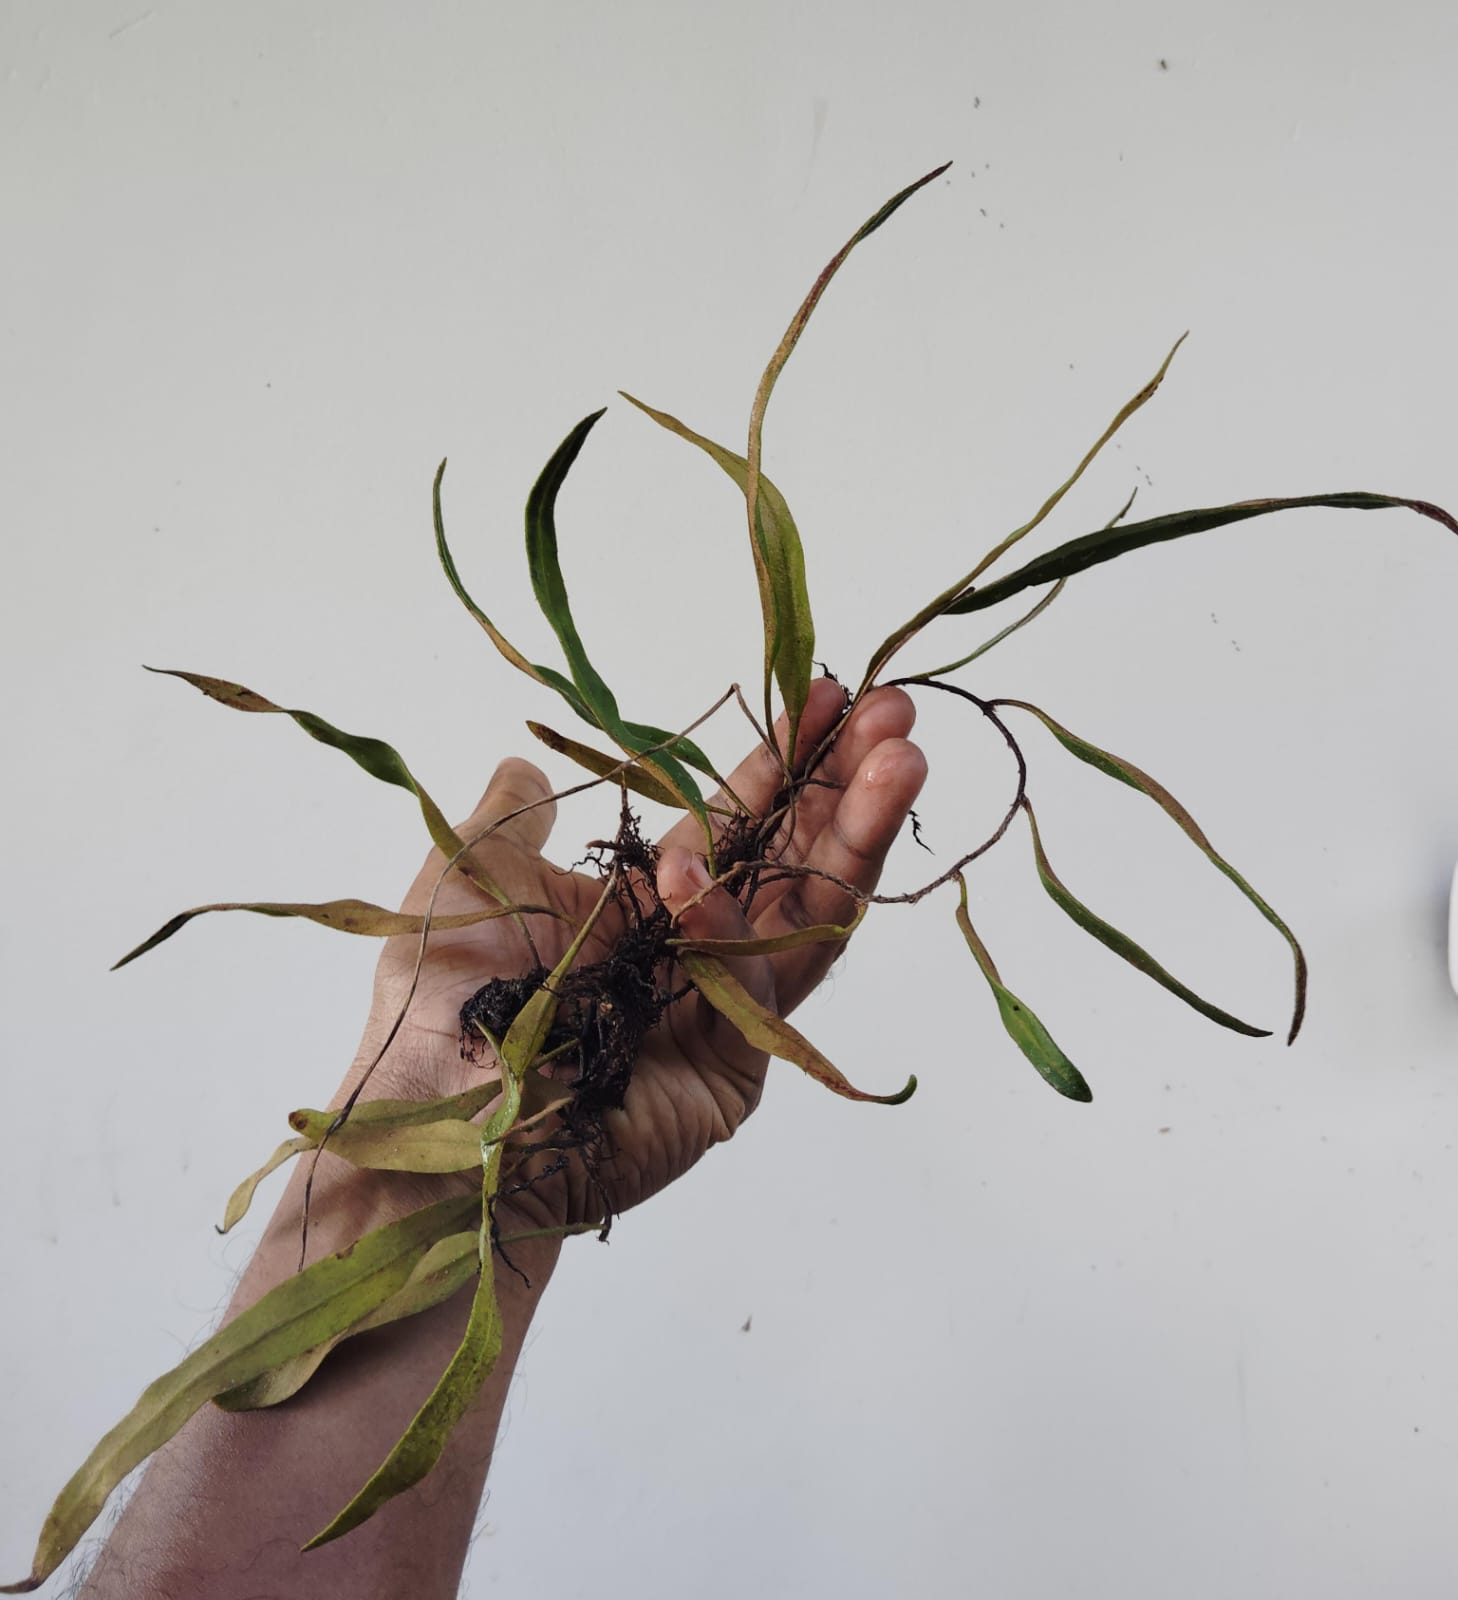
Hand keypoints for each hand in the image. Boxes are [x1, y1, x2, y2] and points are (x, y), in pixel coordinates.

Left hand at [338, 677, 926, 1235]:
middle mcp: (700, 945)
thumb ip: (512, 817)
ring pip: (812, 913)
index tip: (826, 693)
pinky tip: (700, 881)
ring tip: (902, 763)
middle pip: (797, 855)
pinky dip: (737, 925)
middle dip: (847, 783)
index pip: (739, 817)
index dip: (784, 758)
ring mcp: (726, 1006)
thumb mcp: (469, 875)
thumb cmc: (441, 998)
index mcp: (649, 898)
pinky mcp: (735, 1066)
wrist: (435, 1123)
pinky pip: (757, 984)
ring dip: (857, 835)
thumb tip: (520, 762)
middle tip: (895, 716)